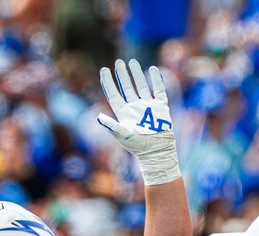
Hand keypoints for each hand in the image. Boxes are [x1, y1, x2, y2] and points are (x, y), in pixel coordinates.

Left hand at [98, 59, 179, 185]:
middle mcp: (134, 108)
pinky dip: (156, 80)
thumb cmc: (138, 146)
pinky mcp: (160, 107)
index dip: (108, 82)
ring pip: (141, 86)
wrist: (157, 151)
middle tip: (118, 62)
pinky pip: (158, 91)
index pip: (113, 94)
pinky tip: (152, 70)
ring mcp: (147, 107)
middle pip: (126, 87)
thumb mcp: (123, 135)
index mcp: (123, 113)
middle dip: (122, 75)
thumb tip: (98, 117)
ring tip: (132, 62)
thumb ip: (111, 125)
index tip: (103, 69)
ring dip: (136, 75)